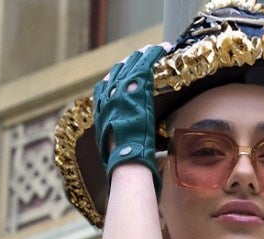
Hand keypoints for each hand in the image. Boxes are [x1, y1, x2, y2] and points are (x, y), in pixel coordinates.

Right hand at [91, 43, 163, 184]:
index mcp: (100, 110)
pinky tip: (163, 47)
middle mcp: (107, 96)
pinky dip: (154, 54)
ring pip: (132, 64)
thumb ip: (118, 142)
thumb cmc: (122, 165)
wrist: (126, 162)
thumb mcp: (114, 151)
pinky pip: (145, 64)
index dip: (116, 77)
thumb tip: (123, 152)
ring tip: (154, 49)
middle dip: (130, 62)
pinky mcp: (135, 89)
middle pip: (118, 71)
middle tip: (141, 54)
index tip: (123, 73)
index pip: (107, 86)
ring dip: (143, 55)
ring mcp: (121, 91)